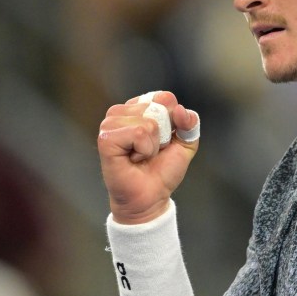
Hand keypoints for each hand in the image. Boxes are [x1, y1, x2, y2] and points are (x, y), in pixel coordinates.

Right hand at [97, 91, 199, 223]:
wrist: (151, 197)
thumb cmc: (162, 171)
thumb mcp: (185, 144)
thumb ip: (190, 124)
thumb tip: (181, 110)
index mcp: (138, 108)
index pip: (165, 98)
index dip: (174, 122)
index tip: (164, 141)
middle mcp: (121, 112)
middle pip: (158, 108)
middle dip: (164, 135)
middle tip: (150, 152)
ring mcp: (110, 124)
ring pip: (149, 122)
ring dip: (153, 145)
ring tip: (141, 156)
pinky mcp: (106, 138)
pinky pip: (139, 133)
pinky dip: (144, 150)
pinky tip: (133, 159)